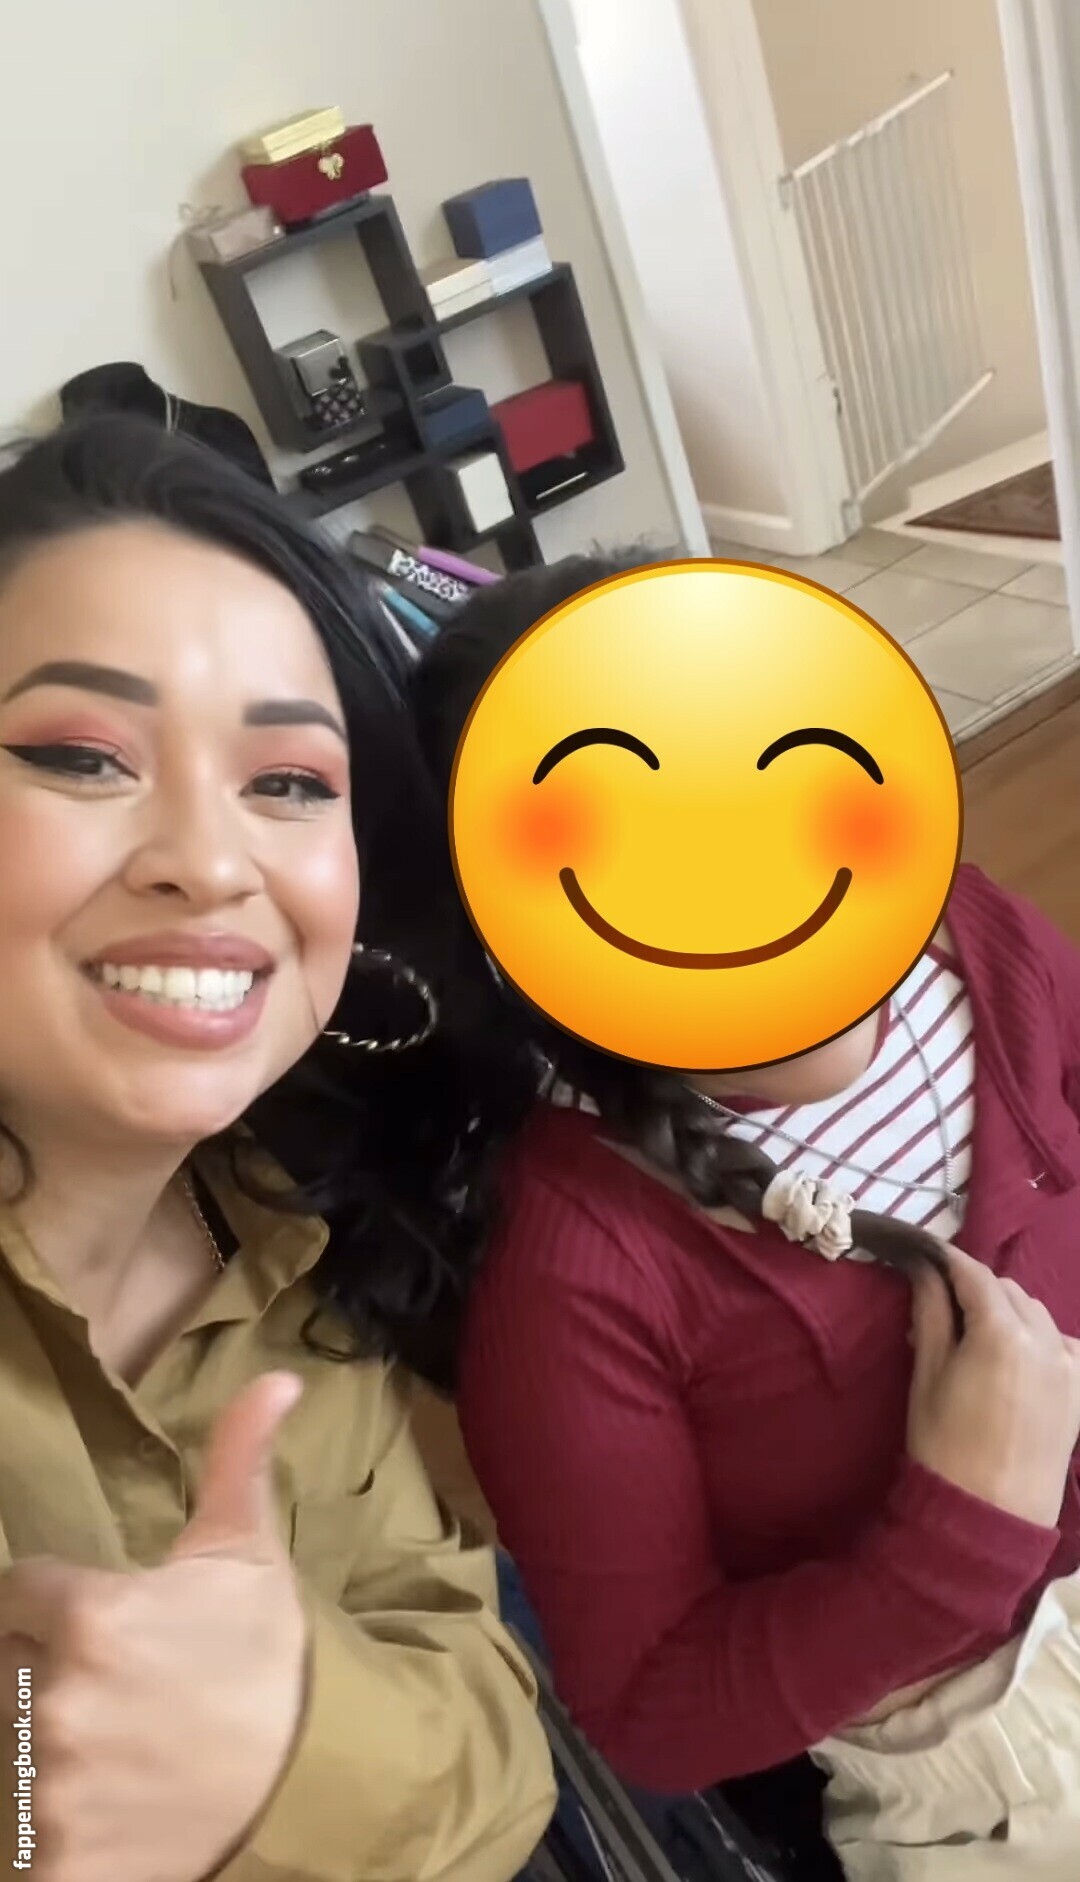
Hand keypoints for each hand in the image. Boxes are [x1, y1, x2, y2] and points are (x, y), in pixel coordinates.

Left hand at [0, 1373, 306, 1881]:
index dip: (53, 1604)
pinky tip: (111, 1813)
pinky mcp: (63, 1857)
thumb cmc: (271, 1656)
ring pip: (22, 1749)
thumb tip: (279, 1377)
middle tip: (125, 1688)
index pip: (17, 1594)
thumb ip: (240, 1458)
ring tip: (128, 1750)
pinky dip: (62, 1834)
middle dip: (52, 1671)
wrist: (311, 1777)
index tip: (102, 1623)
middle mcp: (59, 1695)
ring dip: (60, 1748)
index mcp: (92, 1614)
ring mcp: (56, 1784)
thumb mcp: (251, 1551)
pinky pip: (32, 1844)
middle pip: (11, 1670)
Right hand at [907, 1246, 1079, 1526]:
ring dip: (1008, 1311)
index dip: (946, 1261)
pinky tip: (1021, 1355)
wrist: (988, 1516)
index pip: (973, 1275)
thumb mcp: (927, 1376)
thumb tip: (925, 1270)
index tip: (925, 1255)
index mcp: (1001, 1334)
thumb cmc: (945, 1447)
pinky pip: (1064, 1344)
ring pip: (1037, 1313)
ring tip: (977, 1337)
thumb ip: (931, 1314)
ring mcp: (1069, 1366)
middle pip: (1007, 1290)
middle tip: (941, 1310)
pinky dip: (1042, 1337)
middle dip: (975, 1289)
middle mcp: (1044, 1340)